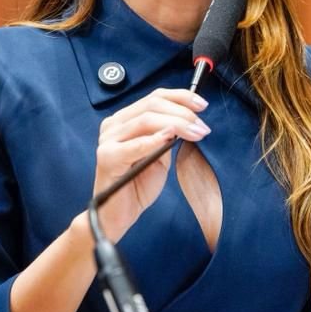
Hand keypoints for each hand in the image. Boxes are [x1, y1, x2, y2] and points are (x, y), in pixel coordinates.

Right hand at [93, 87, 209, 239]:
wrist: (119, 214)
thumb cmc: (138, 184)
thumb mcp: (160, 154)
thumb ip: (168, 135)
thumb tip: (189, 119)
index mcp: (125, 120)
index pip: (154, 97)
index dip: (181, 97)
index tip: (202, 105)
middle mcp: (114, 125)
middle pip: (152, 105)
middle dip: (183, 113)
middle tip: (202, 127)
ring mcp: (108, 139)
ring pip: (146, 120)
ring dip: (176, 124)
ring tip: (195, 133)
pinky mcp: (107, 157)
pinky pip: (135, 145)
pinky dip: (154, 139)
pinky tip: (170, 138)